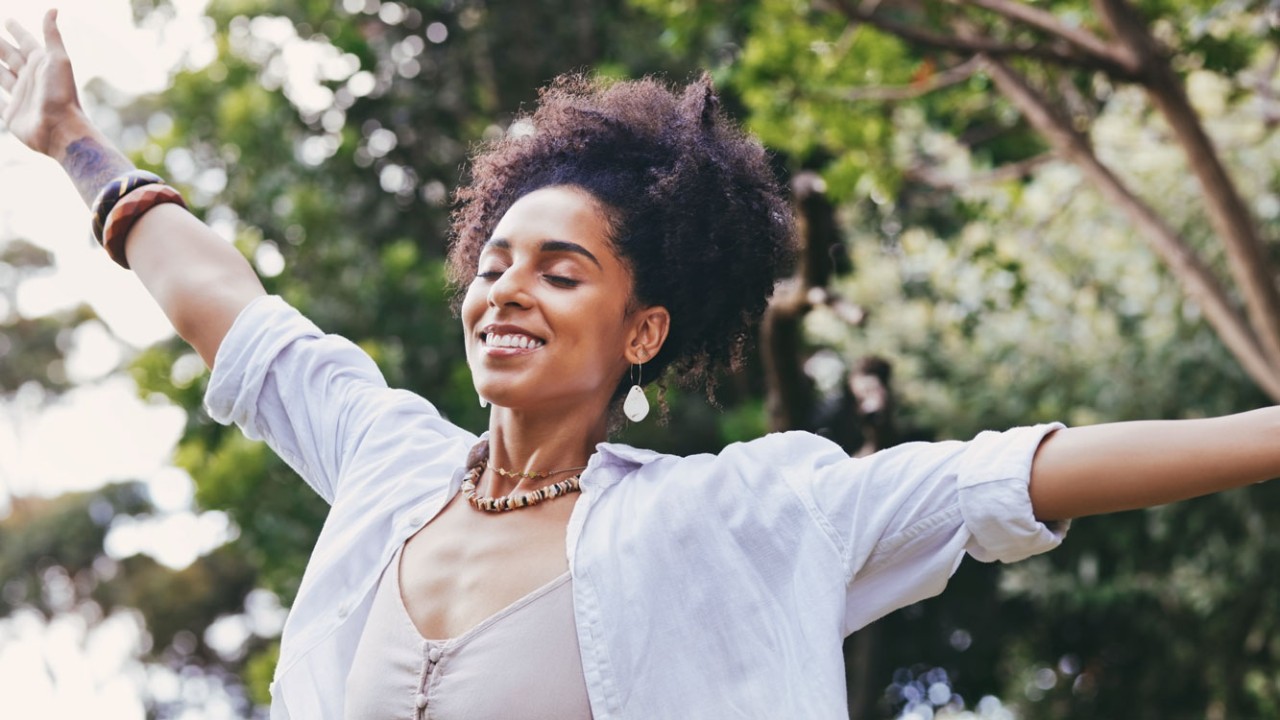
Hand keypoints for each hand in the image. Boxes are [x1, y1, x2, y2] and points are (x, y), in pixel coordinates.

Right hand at [0, 9, 84, 157]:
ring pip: (1, 75)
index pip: (26, 42)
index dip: (17, 31)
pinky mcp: (11, 113)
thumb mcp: (58, 60)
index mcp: (41, 65)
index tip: (7, 20)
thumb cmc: (61, 94)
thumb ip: (52, 36)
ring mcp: (21, 96)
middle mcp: (31, 78)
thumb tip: (53, 9)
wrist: (60, 129)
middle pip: (10, 56)